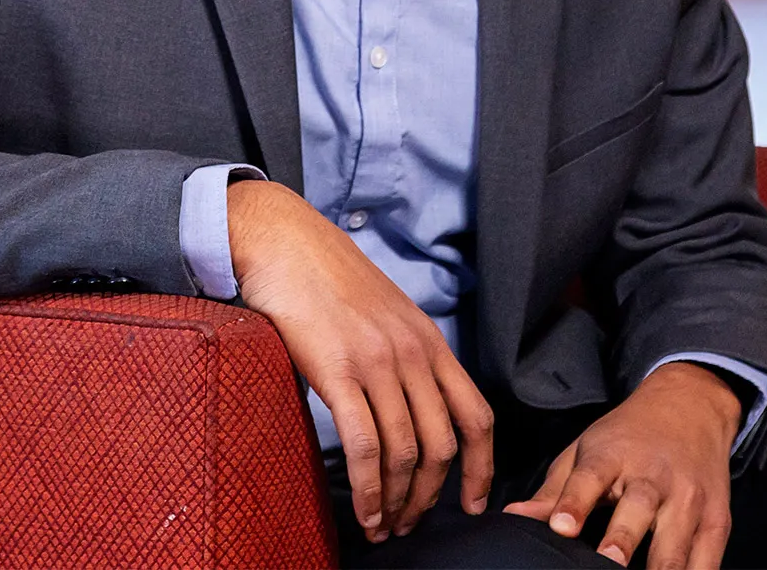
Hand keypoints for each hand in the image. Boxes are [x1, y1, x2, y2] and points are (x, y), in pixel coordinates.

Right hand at [227, 179, 493, 540]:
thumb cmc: (326, 279)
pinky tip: (364, 510)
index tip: (474, 503)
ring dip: (397, 501)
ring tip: (382, 526)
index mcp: (430, 341)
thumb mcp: (385, 315)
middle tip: (411, 523)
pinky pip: (365, 445)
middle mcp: (414, 353)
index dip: (482, 468)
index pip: (476, 415)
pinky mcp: (338, 370)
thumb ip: (402, 356)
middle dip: (430, 496)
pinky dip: (369, 489)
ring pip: (406, 451)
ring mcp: (378, 362)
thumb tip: (405, 409)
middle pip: (443, 444)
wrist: (284, 241)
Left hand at [503, 361, 738, 568]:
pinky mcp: (718, 520)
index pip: (591, 477)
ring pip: (675, 543)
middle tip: (608, 560)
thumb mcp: (585, 449)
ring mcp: (689, 499)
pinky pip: (708, 560)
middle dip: (622, 539)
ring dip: (661, 568)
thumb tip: (512, 518)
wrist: (690, 406)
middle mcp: (653, 476)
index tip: (561, 527)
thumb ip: (553, 491)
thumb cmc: (627, 436)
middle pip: (637, 509)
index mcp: (613, 455)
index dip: (575, 502)